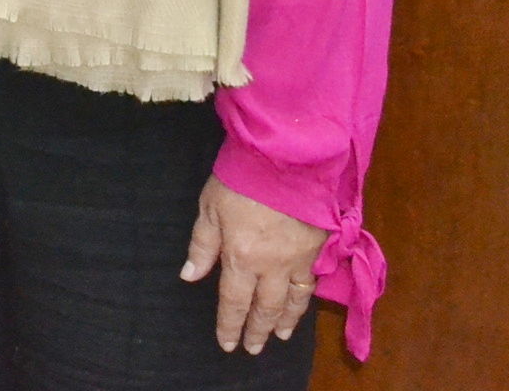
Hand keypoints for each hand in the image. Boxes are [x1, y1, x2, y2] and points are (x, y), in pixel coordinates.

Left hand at [181, 175, 328, 353]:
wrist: (285, 159)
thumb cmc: (240, 180)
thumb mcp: (209, 208)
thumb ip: (202, 245)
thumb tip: (190, 277)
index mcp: (241, 257)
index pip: (233, 302)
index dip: (229, 325)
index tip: (228, 344)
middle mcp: (272, 266)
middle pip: (265, 308)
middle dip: (258, 331)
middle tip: (255, 349)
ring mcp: (299, 258)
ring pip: (293, 300)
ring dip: (286, 321)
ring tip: (280, 336)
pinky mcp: (319, 247)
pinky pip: (312, 281)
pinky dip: (306, 298)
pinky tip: (302, 303)